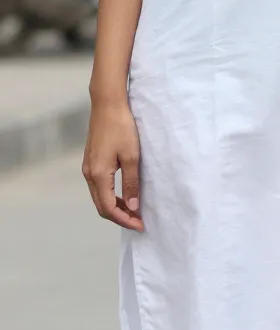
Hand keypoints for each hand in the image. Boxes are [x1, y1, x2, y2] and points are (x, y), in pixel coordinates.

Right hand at [82, 99, 143, 231]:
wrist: (107, 104)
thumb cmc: (122, 127)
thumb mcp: (132, 157)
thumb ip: (131, 183)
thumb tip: (133, 207)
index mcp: (98, 175)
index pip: (109, 208)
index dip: (124, 220)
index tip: (140, 225)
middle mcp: (89, 174)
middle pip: (101, 206)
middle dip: (120, 217)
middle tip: (138, 222)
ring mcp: (88, 167)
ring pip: (99, 197)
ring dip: (115, 207)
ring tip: (134, 211)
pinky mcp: (91, 161)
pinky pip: (98, 187)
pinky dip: (110, 196)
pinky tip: (124, 195)